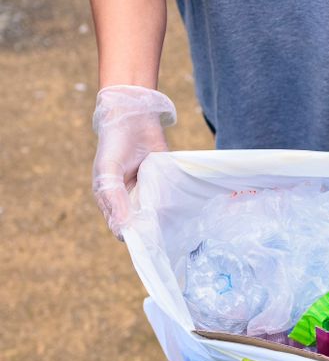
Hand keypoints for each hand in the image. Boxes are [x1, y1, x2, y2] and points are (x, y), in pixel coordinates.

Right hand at [92, 85, 176, 238]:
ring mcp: (149, 192)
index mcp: (112, 201)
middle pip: (143, 224)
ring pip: (159, 214)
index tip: (148, 242)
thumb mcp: (108, 171)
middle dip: (153, 231)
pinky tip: (188, 211)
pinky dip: (178, 205)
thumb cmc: (114, 145)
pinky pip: (172, 198)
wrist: (133, 118)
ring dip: (168, 220)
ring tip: (180, 227)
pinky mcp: (165, 182)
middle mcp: (131, 200)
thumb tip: (123, 228)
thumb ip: (114, 197)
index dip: (134, 236)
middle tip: (167, 237)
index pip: (122, 228)